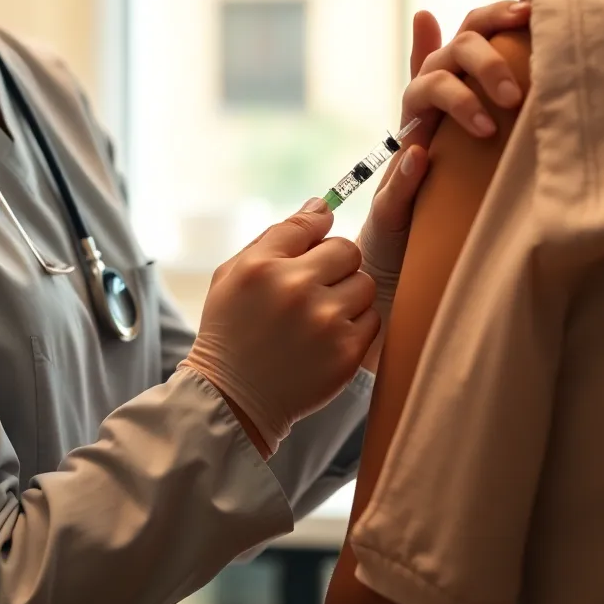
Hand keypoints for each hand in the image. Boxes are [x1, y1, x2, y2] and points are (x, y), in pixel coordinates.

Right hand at [180, 200, 378, 455]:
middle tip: (317, 283)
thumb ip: (278, 235)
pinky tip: (328, 336)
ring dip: (349, 294)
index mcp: (263, 265)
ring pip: (364, 283)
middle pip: (347, 249)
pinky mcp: (346, 353)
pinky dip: (356, 325)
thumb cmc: (231, 328)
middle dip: (336, 263)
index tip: (315, 243)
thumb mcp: (233, 273)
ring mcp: (325, 322)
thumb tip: (322, 205)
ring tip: (322, 312)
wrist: (233, 398)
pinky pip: (372, 319)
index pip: (312, 223)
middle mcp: (295, 289)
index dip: (318, 232)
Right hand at [358, 0, 530, 317]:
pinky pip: (398, 174)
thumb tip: (458, 23)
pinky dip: (410, 166)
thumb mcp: (460, 131)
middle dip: (484, 65)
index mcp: (441, 92)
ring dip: (455, 102)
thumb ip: (464, 84)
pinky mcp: (390, 196)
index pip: (466, 38)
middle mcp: (420, 111)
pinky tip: (423, 158)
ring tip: (484, 126)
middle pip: (449, 58)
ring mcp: (405, 148)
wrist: (401, 245)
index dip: (491, 18)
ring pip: (422, 95)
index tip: (525, 14)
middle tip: (515, 94)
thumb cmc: (440, 183)